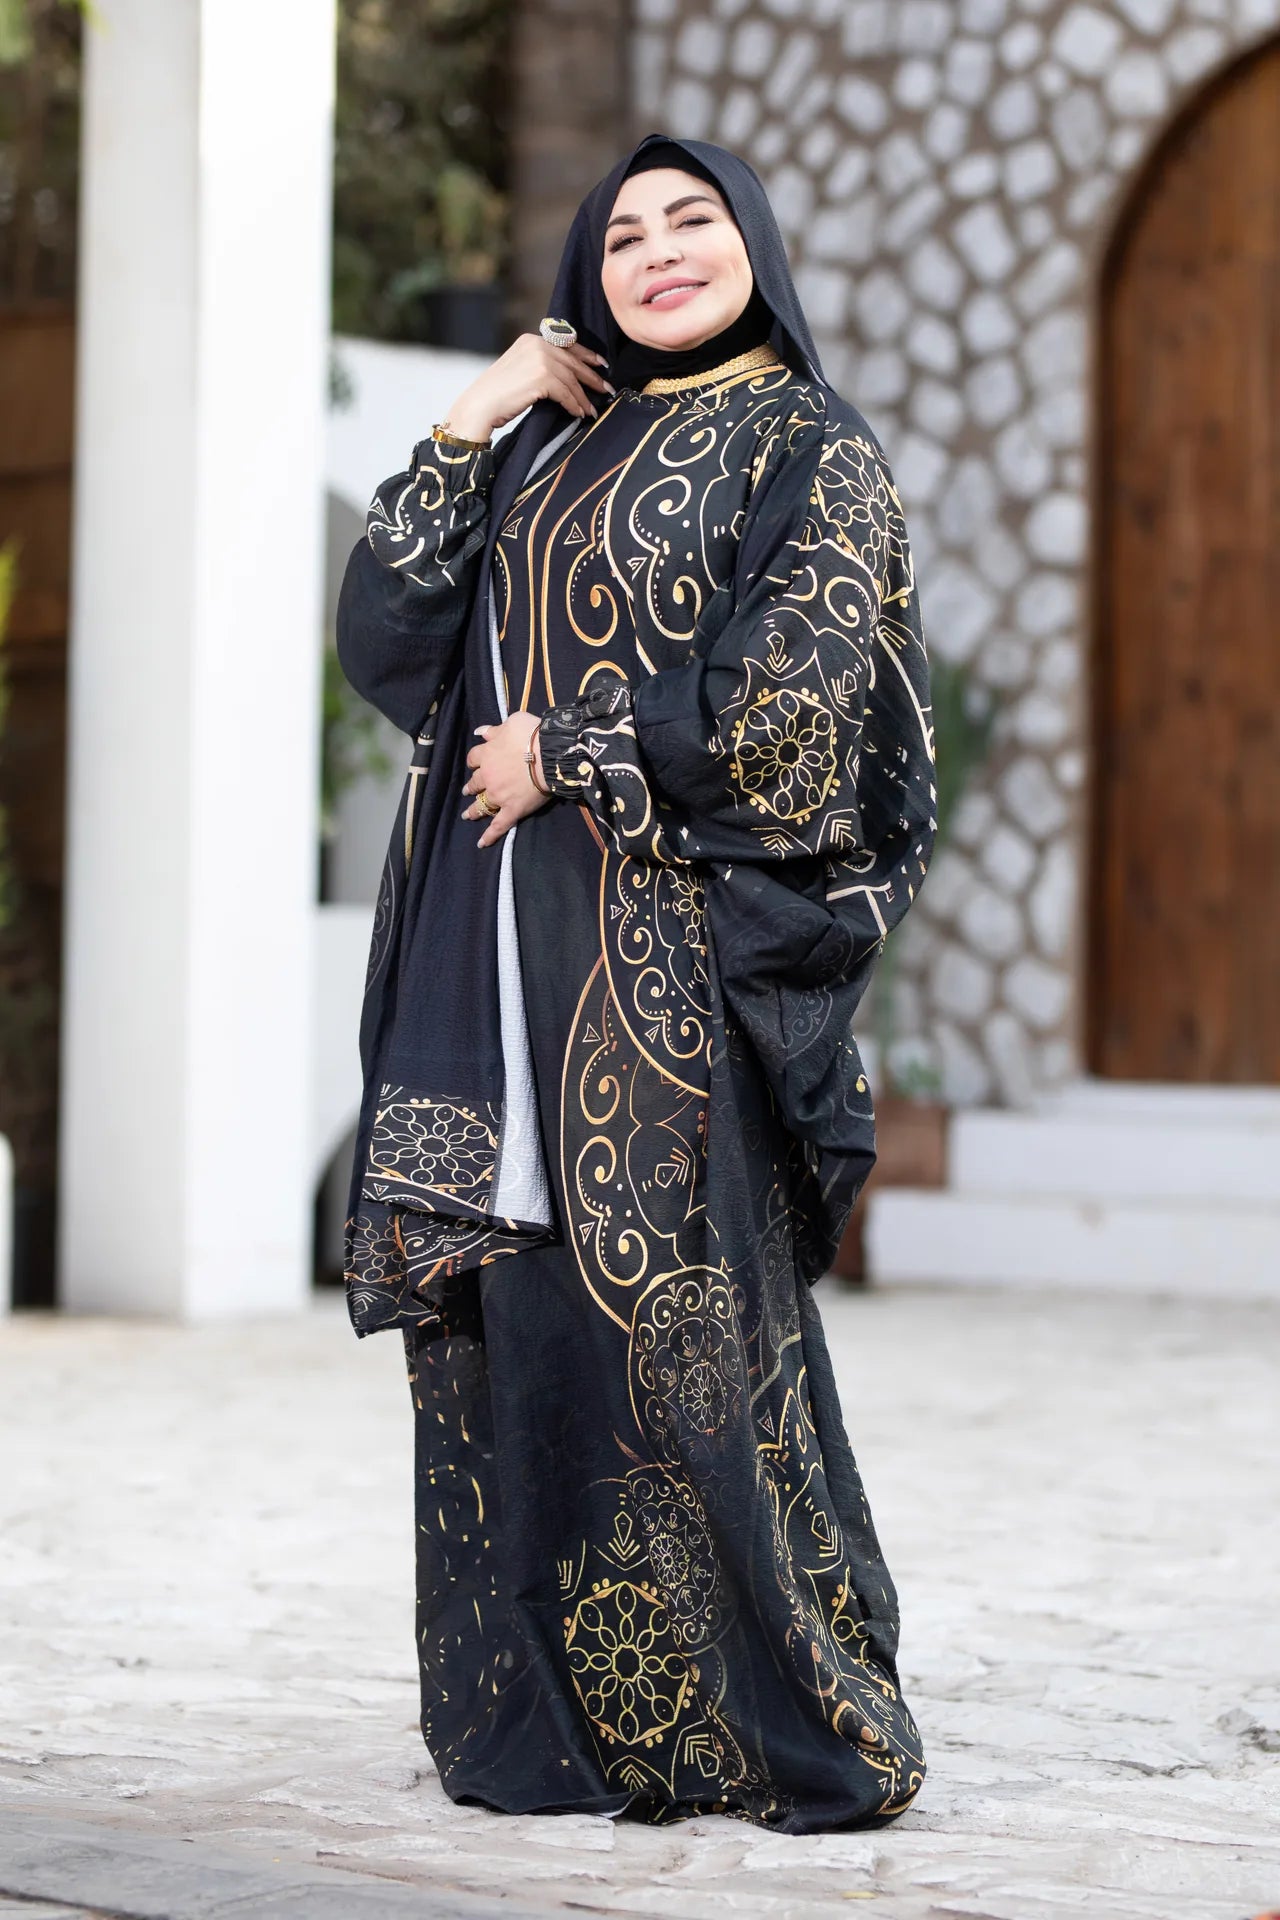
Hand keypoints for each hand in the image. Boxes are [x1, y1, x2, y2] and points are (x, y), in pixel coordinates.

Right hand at [445, 335, 613, 443]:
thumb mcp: (519, 368)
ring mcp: (540, 360)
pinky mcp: (542, 378)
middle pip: (572, 362)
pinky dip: (575, 405)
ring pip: (571, 380)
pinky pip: (566, 393)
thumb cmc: (498, 394)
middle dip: (592, 377)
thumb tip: (568, 375)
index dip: (587, 355)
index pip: (566, 344)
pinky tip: (579, 413)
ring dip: (584, 397)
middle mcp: (536, 344)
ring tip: (592, 409)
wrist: (480, 406)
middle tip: (607, 389)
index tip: (601, 365)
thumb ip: (540, 364)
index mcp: (531, 339)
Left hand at [462, 713, 548, 846]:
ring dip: (473, 810)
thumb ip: (495, 729)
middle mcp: (488, 776)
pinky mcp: (512, 810)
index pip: (474, 758)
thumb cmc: (532, 734)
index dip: (475, 760)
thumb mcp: (512, 722)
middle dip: (471, 786)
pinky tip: (482, 843)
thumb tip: (481, 732)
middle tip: (468, 790)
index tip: (476, 762)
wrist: (550, 754)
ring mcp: (499, 795)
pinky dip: (490, 835)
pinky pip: (499, 825)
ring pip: (481, 805)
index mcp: (486, 754)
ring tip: (468, 815)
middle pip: (474, 782)